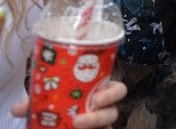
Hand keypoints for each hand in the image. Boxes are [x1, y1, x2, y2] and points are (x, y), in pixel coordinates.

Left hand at [12, 80, 126, 127]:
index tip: (97, 98)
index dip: (112, 93)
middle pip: (114, 111)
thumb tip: (16, 109)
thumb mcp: (50, 99)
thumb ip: (36, 102)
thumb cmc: (60, 104)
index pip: (117, 90)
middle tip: (78, 119)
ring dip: (94, 124)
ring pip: (109, 125)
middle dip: (99, 116)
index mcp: (100, 92)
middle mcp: (105, 109)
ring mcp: (102, 124)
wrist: (57, 121)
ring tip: (75, 126)